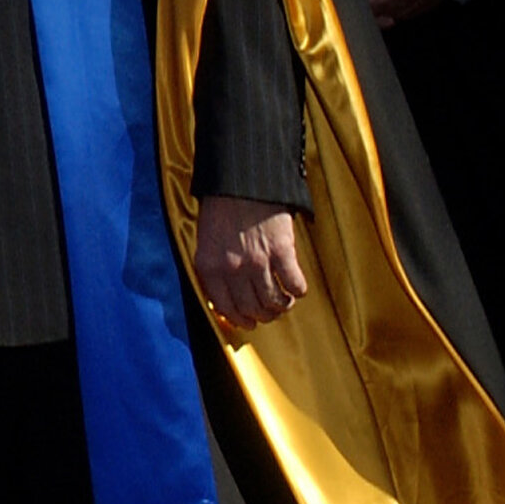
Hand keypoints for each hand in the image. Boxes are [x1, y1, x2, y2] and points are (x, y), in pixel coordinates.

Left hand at [192, 193, 309, 328]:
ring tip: (284, 302)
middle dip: (262, 316)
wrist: (241, 180)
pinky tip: (297, 287)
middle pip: (251, 308)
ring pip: (273, 302)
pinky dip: (298, 291)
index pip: (224, 307)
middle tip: (269, 312)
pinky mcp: (282, 252)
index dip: (238, 319)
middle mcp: (232, 269)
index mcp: (209, 267)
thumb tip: (226, 296)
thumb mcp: (206, 240)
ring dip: (281, 306)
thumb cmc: (222, 207)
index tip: (247, 323)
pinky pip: (295, 285)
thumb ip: (214, 268)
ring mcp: (258, 262)